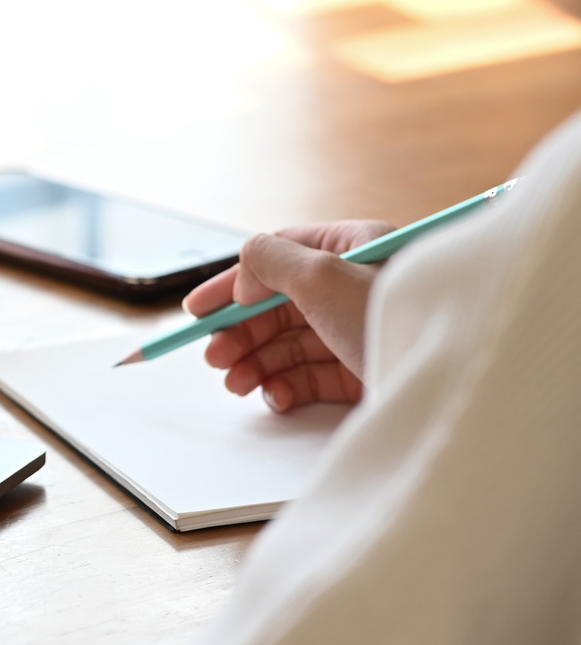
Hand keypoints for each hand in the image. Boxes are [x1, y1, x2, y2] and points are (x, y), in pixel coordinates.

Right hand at [182, 220, 392, 411]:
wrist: (445, 383)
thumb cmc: (395, 319)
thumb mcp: (322, 275)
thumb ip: (271, 259)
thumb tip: (245, 265)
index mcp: (354, 248)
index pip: (278, 257)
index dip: (233, 284)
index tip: (198, 311)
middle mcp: (358, 286)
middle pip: (279, 306)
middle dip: (241, 332)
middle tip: (215, 357)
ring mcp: (360, 330)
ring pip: (291, 343)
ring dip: (256, 362)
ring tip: (236, 383)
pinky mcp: (364, 369)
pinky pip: (312, 376)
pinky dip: (286, 387)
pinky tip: (276, 396)